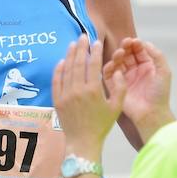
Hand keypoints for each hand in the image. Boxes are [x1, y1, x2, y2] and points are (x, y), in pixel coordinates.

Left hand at [52, 35, 126, 152]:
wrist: (83, 141)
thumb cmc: (102, 125)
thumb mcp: (116, 107)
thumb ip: (120, 87)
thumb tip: (116, 70)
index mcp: (93, 91)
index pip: (93, 65)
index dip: (95, 51)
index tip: (96, 42)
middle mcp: (78, 90)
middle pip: (78, 63)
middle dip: (81, 47)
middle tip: (83, 36)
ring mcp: (65, 94)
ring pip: (66, 69)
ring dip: (70, 55)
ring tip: (73, 44)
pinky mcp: (57, 99)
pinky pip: (56, 80)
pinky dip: (59, 69)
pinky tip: (62, 61)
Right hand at [110, 38, 173, 141]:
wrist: (151, 113)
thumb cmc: (159, 94)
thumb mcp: (164, 72)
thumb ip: (157, 56)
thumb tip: (145, 42)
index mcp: (146, 66)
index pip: (138, 51)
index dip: (135, 45)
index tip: (134, 41)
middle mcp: (134, 71)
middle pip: (127, 54)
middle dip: (125, 47)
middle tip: (125, 43)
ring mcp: (124, 78)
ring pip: (117, 62)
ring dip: (117, 56)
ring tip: (119, 53)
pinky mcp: (114, 85)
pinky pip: (109, 74)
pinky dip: (109, 68)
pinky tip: (114, 64)